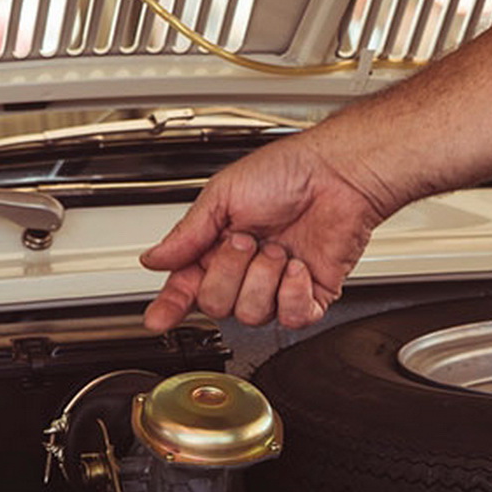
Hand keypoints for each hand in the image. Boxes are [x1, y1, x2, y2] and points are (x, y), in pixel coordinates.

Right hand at [141, 133, 388, 330]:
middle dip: (229, 272)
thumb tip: (154, 259)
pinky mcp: (310, 296)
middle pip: (216, 305)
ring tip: (279, 248)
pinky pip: (292, 318)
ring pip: (252, 314)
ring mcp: (277, 286)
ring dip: (264, 278)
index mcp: (217, 247)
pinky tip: (298, 267)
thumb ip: (187, 234)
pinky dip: (294, 292)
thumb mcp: (223, 195)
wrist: (336, 174)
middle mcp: (246, 271)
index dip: (171, 306)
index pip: (187, 287)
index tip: (158, 319)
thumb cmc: (287, 172)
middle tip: (246, 241)